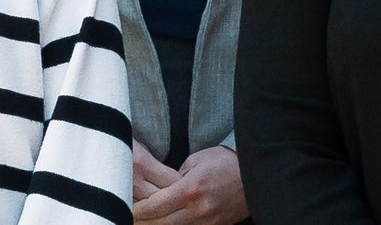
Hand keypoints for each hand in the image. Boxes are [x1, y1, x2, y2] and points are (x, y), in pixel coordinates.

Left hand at [132, 145, 246, 223]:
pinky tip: (166, 220)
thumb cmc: (224, 162)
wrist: (256, 174)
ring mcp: (206, 222)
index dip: (135, 210)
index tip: (124, 208)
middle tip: (127, 216)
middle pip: (159, 224)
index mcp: (189, 190)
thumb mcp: (195, 161)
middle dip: (141, 221)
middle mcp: (197, 210)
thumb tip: (158, 191)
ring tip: (144, 219)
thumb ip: (174, 177)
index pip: (153, 207)